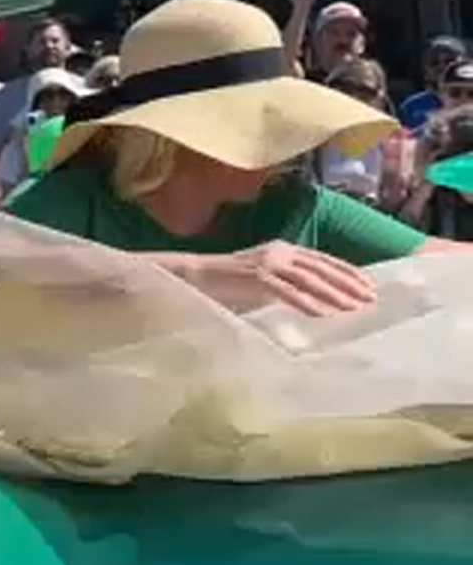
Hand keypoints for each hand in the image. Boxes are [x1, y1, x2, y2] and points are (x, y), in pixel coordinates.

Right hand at [198, 242, 376, 316]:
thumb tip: (319, 299)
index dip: (349, 273)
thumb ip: (288, 283)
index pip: (324, 260)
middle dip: (349, 284)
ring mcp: (267, 263)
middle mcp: (279, 252)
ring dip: (334, 294)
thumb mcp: (265, 278)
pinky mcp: (255, 278)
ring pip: (309, 279)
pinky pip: (288, 292)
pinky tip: (323, 314)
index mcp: (284, 249)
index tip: (369, 287)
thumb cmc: (228, 282)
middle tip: (370, 299)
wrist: (193, 275)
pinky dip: (307, 303)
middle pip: (322, 268)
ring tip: (354, 308)